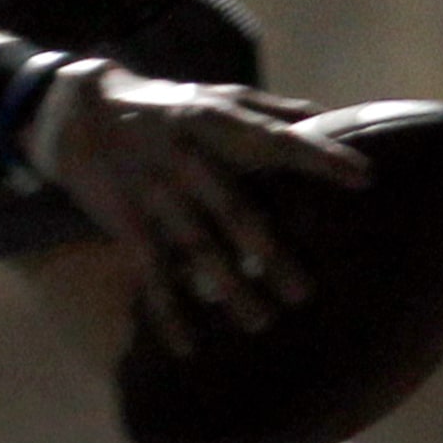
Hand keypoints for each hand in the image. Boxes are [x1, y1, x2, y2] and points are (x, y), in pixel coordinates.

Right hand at [41, 62, 367, 353]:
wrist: (78, 112)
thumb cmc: (165, 106)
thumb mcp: (214, 95)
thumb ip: (269, 111)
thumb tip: (328, 119)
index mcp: (215, 122)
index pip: (274, 140)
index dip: (319, 158)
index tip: (364, 178)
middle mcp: (186, 158)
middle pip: (233, 209)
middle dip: (269, 251)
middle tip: (304, 293)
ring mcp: (154, 193)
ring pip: (195, 248)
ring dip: (227, 288)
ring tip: (260, 323)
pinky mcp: (126, 223)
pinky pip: (150, 272)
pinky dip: (167, 311)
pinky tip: (187, 346)